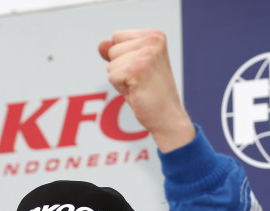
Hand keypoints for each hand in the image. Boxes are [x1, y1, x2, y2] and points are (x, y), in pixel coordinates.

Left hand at [98, 29, 194, 152]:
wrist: (168, 116)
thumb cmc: (151, 93)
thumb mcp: (133, 66)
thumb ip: (117, 52)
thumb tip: (101, 43)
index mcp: (155, 35)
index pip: (116, 37)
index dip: (122, 57)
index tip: (140, 70)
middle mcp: (153, 40)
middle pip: (112, 50)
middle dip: (120, 68)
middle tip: (140, 80)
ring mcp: (147, 53)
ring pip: (111, 64)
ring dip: (121, 79)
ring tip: (140, 85)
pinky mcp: (138, 68)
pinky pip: (112, 76)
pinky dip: (120, 88)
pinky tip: (138, 91)